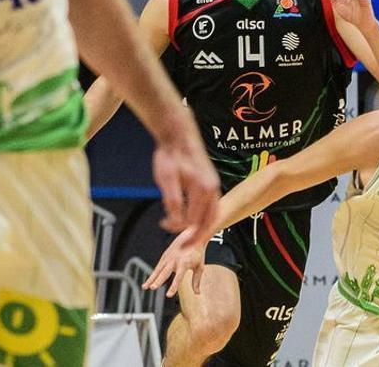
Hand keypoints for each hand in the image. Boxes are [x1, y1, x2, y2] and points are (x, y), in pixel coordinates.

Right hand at [143, 229, 208, 297]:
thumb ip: (196, 280)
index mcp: (184, 263)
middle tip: (152, 288)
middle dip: (158, 280)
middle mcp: (175, 260)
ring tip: (144, 287)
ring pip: (158, 269)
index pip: (178, 278)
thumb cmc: (197, 252)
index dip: (173, 287)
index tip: (168, 295)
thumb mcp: (199, 267)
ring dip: (151, 279)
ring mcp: (168, 257)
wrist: (193, 235)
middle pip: (164, 272)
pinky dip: (153, 274)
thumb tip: (197, 293)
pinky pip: (158, 266)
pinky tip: (148, 282)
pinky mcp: (165, 255)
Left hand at [150, 114, 219, 243]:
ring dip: (200, 227)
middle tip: (180, 243)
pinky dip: (204, 217)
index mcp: (203, 189)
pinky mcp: (212, 183)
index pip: (193, 219)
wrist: (179, 135)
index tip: (163, 223)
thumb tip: (175, 221)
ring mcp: (214, 186)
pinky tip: (191, 218)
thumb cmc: (171, 155)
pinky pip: (213, 207)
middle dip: (194, 234)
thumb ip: (172, 202)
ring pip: (213, 215)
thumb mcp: (166, 179)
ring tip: (186, 233)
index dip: (177, 226)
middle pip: (208, 222)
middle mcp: (213, 189)